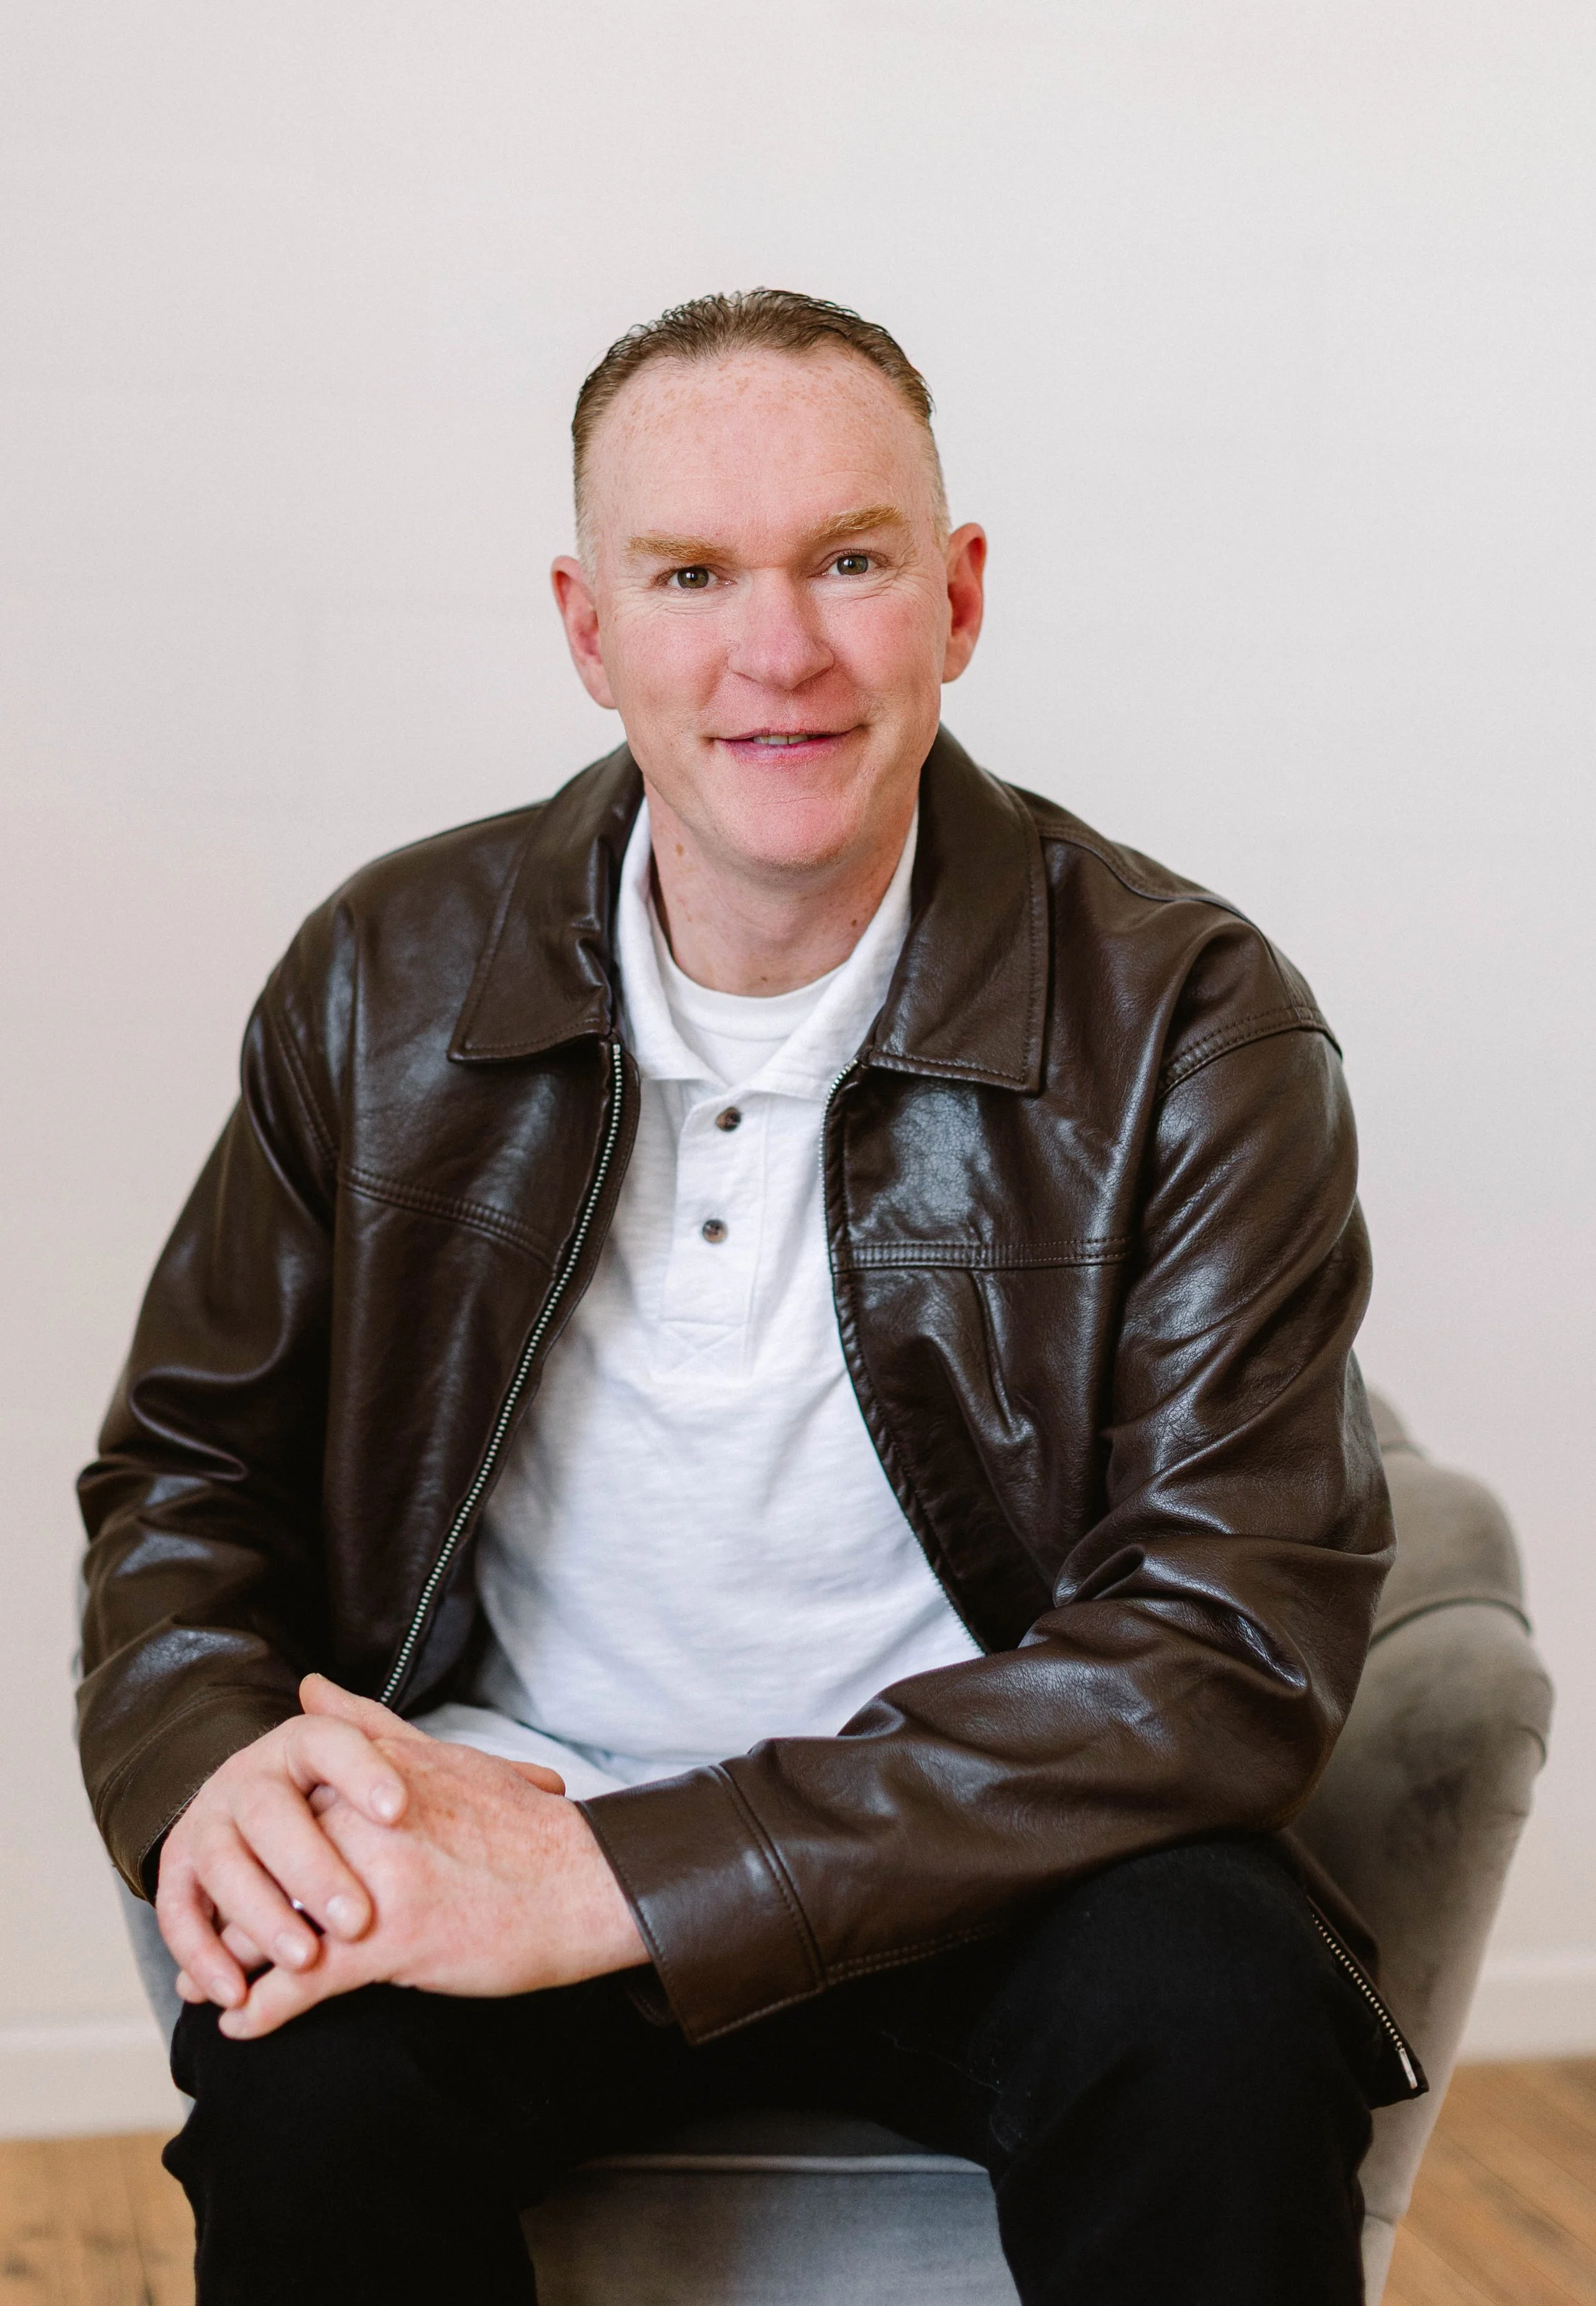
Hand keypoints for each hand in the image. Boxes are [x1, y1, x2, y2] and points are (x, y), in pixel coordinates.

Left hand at [210, 1677, 646, 2039]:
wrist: (589, 1884)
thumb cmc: (525, 1829)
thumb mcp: (444, 1760)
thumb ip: (367, 1726)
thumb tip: (310, 1686)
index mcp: (371, 1775)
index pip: (277, 1811)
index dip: (244, 1854)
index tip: (228, 1879)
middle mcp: (362, 1819)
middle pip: (260, 1869)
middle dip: (226, 1916)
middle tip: (203, 1954)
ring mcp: (372, 1880)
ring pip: (266, 1928)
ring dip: (227, 1969)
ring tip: (208, 1993)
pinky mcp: (389, 1941)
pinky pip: (298, 1985)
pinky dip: (260, 2013)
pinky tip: (243, 2028)